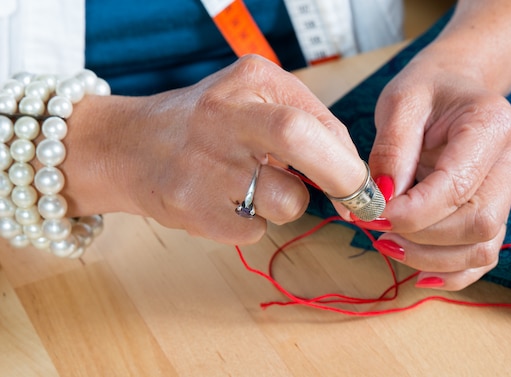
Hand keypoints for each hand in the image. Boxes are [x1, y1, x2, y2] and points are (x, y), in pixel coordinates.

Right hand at [63, 55, 364, 243]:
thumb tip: (353, 177)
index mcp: (249, 81)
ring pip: (287, 202)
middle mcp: (223, 115)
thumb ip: (306, 123)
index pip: (315, 119)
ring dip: (284, 202)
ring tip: (250, 185)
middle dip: (342, 177)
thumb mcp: (254, 99)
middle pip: (301, 139)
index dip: (348, 161)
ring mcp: (203, 164)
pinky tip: (224, 200)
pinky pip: (255, 230)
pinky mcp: (191, 208)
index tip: (361, 186)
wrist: (128, 147)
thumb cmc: (204, 124)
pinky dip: (251, 221)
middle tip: (355, 202)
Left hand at [368, 58, 510, 289]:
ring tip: (387, 243)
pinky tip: (419, 273)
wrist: (454, 88)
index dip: (413, 211)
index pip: (458, 186)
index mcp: (492, 125)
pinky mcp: (497, 210)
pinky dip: (453, 274)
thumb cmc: (427, 90)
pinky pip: (483, 257)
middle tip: (376, 228)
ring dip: (430, 258)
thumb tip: (384, 198)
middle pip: (477, 223)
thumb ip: (392, 148)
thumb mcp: (400, 102)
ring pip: (482, 248)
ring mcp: (509, 190)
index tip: (374, 214)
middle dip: (421, 237)